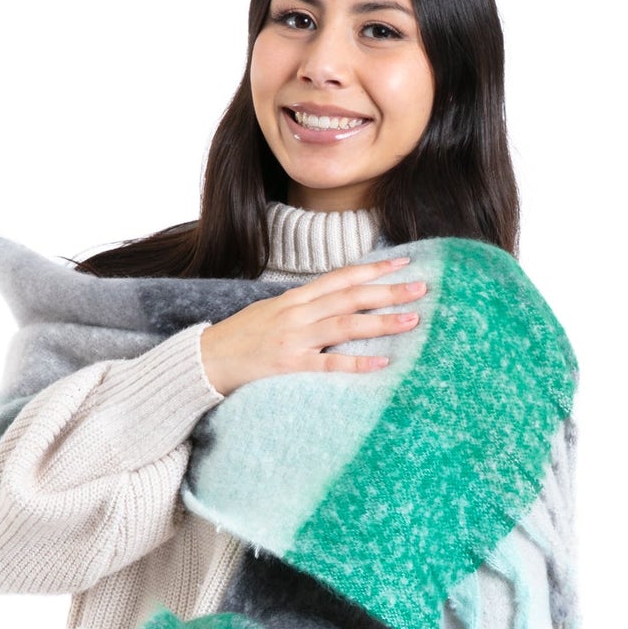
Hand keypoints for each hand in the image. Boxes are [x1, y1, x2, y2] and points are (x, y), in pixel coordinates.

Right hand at [199, 256, 427, 396]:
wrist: (204, 362)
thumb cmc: (240, 340)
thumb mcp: (270, 313)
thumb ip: (303, 309)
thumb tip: (334, 305)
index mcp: (294, 299)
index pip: (340, 277)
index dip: (373, 268)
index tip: (405, 261)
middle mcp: (296, 314)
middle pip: (350, 297)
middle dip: (388, 290)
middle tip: (422, 287)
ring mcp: (294, 340)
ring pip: (346, 325)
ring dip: (382, 321)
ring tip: (413, 319)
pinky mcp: (290, 367)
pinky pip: (329, 365)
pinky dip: (357, 363)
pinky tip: (383, 361)